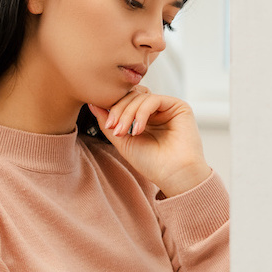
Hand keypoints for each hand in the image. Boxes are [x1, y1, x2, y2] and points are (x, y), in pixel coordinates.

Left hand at [87, 88, 211, 196]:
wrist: (174, 176)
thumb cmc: (151, 163)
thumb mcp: (122, 141)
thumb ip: (107, 122)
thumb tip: (92, 103)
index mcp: (145, 117)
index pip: (126, 101)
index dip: (114, 108)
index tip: (108, 125)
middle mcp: (157, 110)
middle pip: (132, 96)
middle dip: (119, 110)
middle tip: (114, 128)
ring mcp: (168, 107)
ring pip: (141, 96)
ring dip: (128, 113)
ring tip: (124, 132)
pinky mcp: (179, 106)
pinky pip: (154, 100)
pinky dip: (142, 113)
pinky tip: (138, 130)